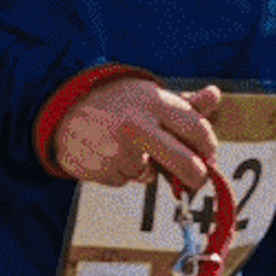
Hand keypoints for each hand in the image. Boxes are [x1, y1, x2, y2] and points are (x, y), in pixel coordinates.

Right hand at [51, 77, 221, 189]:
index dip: (209, 148)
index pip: (199, 130)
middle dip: (196, 178)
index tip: (207, 155)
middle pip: (188, 166)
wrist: (62, 106)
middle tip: (193, 179)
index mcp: (154, 101)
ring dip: (144, 169)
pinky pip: (125, 180)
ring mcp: (119, 149)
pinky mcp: (103, 168)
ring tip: (125, 146)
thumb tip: (214, 95)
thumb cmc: (114, 101)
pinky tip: (107, 153)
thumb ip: (183, 102)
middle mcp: (138, 124)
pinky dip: (120, 172)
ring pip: (151, 176)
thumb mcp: (147, 95)